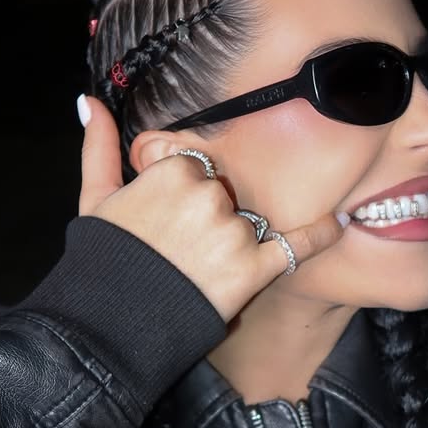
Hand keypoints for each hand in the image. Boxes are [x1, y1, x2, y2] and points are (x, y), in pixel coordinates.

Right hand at [77, 96, 347, 322]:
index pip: (196, 168)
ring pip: (249, 220)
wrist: (109, 326)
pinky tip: (339, 222)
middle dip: (211, 216)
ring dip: (238, 240)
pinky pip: (298, 244)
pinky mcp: (254, 269)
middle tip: (180, 251)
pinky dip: (321, 234)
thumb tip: (89, 101)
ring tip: (203, 270)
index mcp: (172, 172)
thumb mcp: (94, 199)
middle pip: (225, 194)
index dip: (185, 192)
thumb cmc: (102, 262)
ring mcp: (234, 233)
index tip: (168, 219)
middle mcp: (208, 197)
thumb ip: (99, 146)